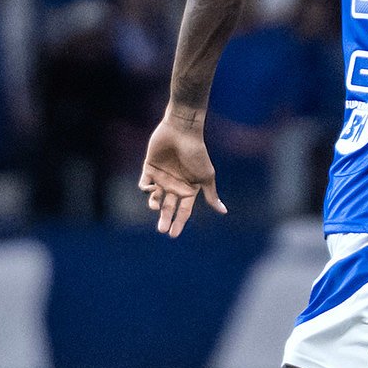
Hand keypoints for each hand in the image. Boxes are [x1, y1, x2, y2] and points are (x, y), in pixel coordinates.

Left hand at [138, 115, 226, 236]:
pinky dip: (145, 189)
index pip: (184, 210)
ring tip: (156, 206)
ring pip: (154, 198)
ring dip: (154, 204)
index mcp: (189, 189)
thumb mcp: (206, 176)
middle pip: (168, 207)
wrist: (182, 132)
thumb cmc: (197, 154)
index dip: (179, 222)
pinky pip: (143, 184)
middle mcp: (175, 186)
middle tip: (162, 230)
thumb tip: (224, 212)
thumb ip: (211, 194)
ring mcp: (161, 177)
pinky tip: (151, 189)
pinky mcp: (149, 168)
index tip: (173, 235)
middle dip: (165, 219)